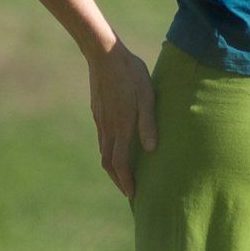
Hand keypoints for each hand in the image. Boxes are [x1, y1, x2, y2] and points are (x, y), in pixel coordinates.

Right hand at [86, 40, 157, 200]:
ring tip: (123, 174)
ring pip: (103, 152)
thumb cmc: (130, 73)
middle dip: (118, 180)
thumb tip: (151, 150)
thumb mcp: (147, 95)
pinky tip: (117, 148)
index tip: (132, 195)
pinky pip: (102, 139)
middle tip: (128, 191)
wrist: (104, 55)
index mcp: (121, 126)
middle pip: (108, 163)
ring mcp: (100, 120)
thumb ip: (148, 123)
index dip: (126, 181)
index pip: (120, 163)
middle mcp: (107, 127)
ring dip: (113, 167)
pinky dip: (109, 152)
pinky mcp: (98, 112)